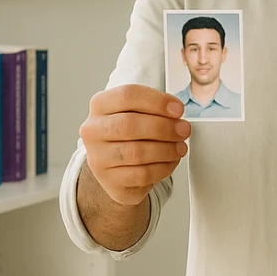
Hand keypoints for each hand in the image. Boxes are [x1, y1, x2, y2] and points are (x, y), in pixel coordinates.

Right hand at [80, 85, 189, 206]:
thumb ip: (153, 108)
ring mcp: (98, 157)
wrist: (116, 167)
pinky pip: (141, 174)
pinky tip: (170, 162)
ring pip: (136, 152)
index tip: (178, 109)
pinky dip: (163, 168)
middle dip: (164, 127)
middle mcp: (93, 130)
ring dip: (166, 150)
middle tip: (183, 130)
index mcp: (99, 105)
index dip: (157, 101)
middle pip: (130, 124)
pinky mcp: (109, 180)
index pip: (126, 95)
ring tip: (179, 147)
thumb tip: (175, 113)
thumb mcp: (136, 113)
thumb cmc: (128, 135)